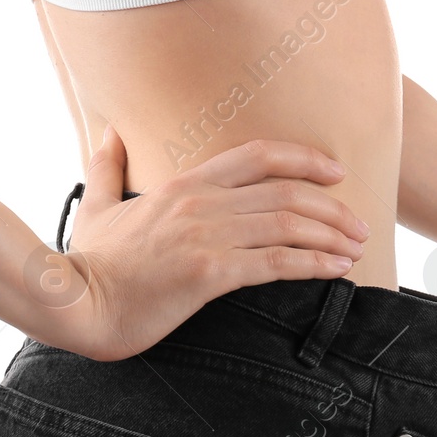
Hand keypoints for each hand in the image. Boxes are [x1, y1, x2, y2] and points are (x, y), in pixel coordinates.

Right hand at [30, 127, 369, 361]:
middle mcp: (201, 202)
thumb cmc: (89, 262)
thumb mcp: (95, 204)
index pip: (258, 155)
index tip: (335, 172)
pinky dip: (316, 264)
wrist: (77, 304)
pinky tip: (337, 270)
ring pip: (289, 224)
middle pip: (287, 191)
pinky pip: (277, 263)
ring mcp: (206, 235)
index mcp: (183, 184)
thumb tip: (107, 133)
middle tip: (359, 224)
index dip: (304, 158)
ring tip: (357, 248)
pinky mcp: (209, 273)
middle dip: (332, 207)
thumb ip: (105, 166)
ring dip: (333, 235)